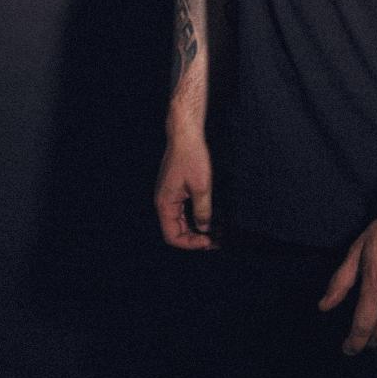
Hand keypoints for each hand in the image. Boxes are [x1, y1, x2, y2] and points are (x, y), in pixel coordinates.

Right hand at [154, 133, 217, 248]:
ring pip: (179, 221)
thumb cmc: (191, 157)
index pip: (173, 236)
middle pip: (175, 230)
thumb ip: (202, 211)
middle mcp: (163, 202)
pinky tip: (206, 217)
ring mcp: (168, 195)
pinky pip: (181, 210)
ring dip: (193, 228)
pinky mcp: (175, 189)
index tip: (207, 242)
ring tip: (211, 232)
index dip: (190, 243)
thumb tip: (204, 228)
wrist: (186, 135)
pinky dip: (192, 217)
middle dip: (193, 238)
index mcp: (165, 204)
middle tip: (213, 241)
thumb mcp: (202, 187)